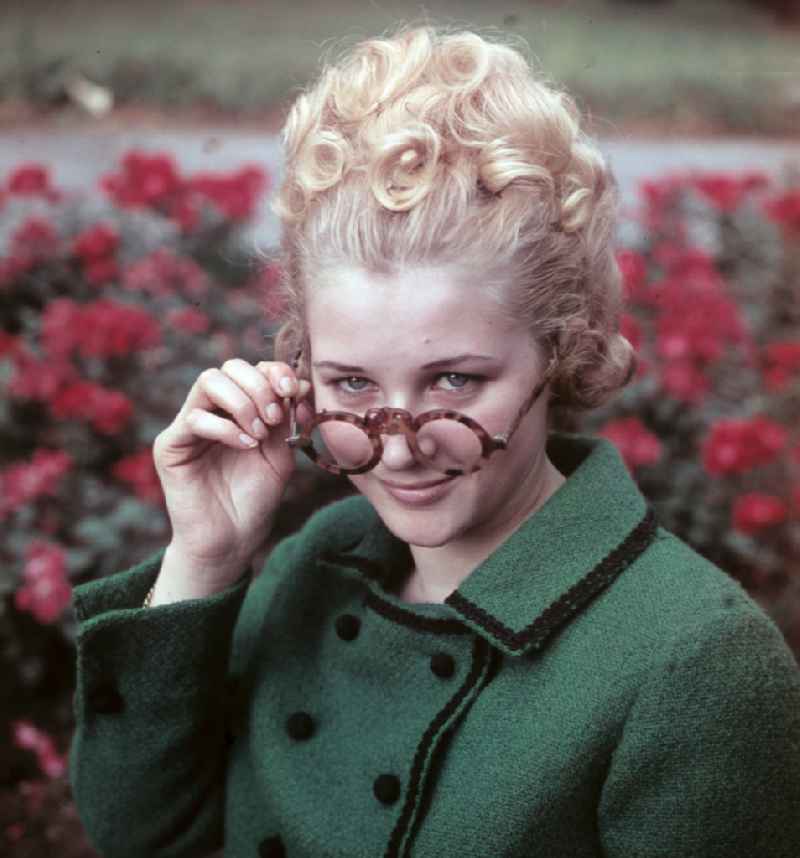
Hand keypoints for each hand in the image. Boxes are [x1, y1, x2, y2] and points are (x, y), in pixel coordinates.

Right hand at [152, 358, 312, 577]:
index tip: (294, 391)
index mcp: (238, 409)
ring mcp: (188, 426)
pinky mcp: (170, 446)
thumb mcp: (280, 454)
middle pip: (229, 367)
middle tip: (274, 418)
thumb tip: (302, 382)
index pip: (251, 370)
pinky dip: (226, 428)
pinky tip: (246, 447)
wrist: (233, 541)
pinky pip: (195, 418)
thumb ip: (287, 419)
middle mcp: (211, 411)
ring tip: (259, 434)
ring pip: (208, 381)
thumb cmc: (255, 499)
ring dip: (242, 402)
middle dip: (259, 385)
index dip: (275, 372)